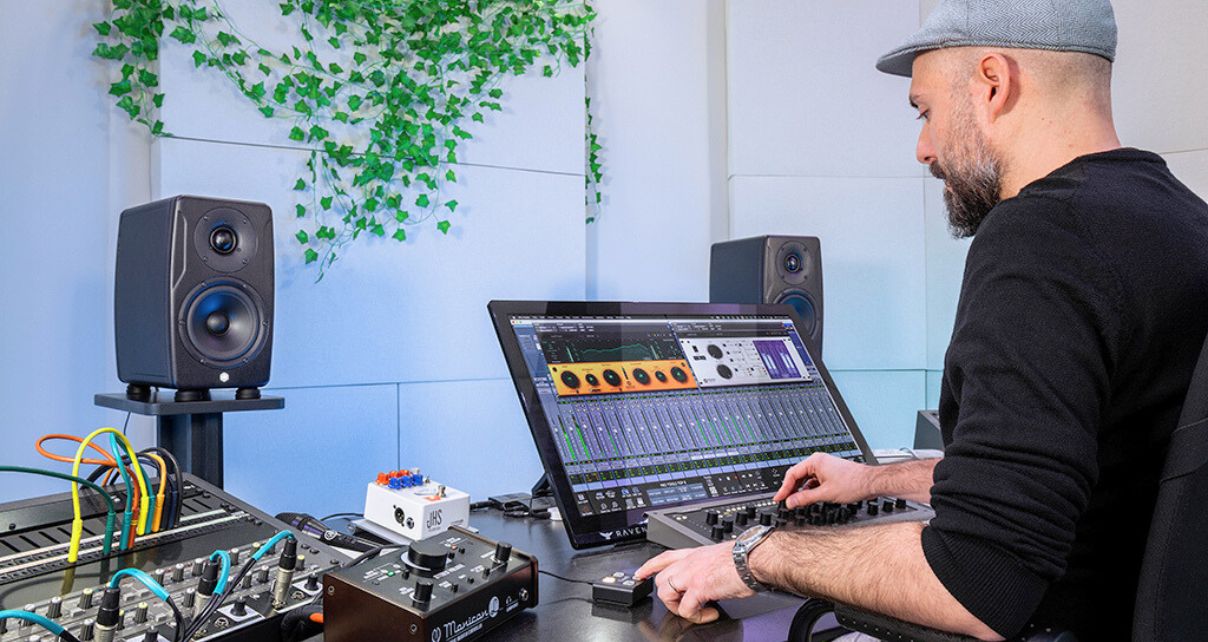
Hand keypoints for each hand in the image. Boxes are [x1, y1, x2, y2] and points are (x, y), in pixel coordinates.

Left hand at [634, 542, 754, 623]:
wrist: (754, 559)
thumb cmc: (745, 558)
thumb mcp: (719, 559)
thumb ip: (708, 568)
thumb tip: (710, 581)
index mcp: (695, 554)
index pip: (665, 557)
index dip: (650, 566)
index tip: (640, 574)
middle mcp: (689, 562)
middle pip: (661, 579)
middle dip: (668, 596)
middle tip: (680, 605)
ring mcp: (691, 574)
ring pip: (665, 593)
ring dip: (678, 607)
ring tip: (696, 611)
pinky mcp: (698, 587)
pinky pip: (685, 608)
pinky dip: (696, 616)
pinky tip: (709, 614)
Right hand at [772, 452, 872, 507]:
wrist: (870, 482)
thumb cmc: (853, 483)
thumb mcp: (825, 494)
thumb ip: (805, 498)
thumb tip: (791, 502)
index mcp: (815, 461)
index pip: (792, 474)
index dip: (784, 488)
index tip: (779, 498)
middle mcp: (818, 461)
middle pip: (797, 475)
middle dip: (791, 489)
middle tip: (785, 501)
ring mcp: (824, 466)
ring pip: (806, 478)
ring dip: (800, 490)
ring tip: (796, 501)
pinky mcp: (829, 472)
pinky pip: (814, 480)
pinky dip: (809, 489)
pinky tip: (809, 497)